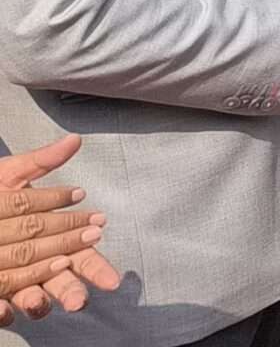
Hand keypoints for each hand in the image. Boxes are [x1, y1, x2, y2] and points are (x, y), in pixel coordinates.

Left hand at [0, 136, 117, 325]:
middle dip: (70, 288)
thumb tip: (74, 140)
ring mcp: (12, 280)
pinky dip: (2, 312)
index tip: (98, 267)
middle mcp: (35, 263)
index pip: (79, 251)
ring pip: (30, 295)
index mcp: (49, 237)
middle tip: (80, 300)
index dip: (92, 259)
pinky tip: (5, 311)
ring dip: (38, 301)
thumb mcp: (12, 175)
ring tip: (39, 303)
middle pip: (58, 278)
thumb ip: (42, 163)